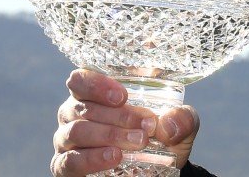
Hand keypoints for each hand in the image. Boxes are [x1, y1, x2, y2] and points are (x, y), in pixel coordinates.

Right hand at [50, 69, 199, 175]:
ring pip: (76, 131)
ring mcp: (67, 141)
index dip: (96, 84)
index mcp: (95, 96)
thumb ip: (182, 119)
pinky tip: (113, 157)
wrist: (157, 173)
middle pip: (82, 107)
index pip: (80, 80)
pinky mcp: (66, 166)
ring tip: (136, 143)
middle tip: (145, 127)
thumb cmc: (159, 139)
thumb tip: (168, 124)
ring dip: (108, 135)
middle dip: (117, 116)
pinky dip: (92, 159)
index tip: (122, 96)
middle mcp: (75, 115)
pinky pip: (69, 161)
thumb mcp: (179, 126)